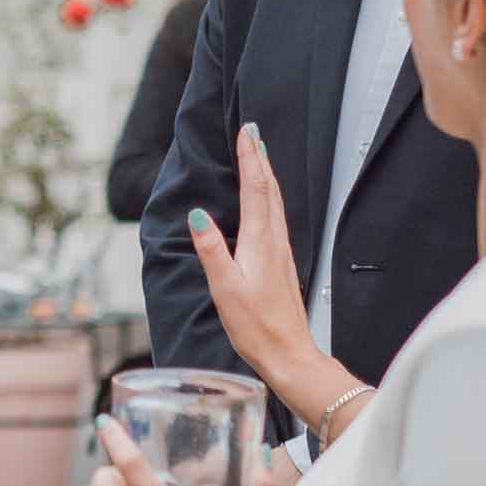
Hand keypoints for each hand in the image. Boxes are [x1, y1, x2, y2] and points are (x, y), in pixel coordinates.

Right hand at [189, 124, 313, 386]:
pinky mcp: (282, 262)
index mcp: (260, 242)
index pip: (255, 189)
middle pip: (269, 189)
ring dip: (266, 175)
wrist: (289, 354)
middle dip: (260, 158)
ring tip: (258, 155)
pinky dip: (269, 197)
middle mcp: (275, 241)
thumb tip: (197, 214)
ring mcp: (281, 251)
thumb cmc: (256, 326)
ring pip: (275, 202)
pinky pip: (275, 217)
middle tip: (252, 132)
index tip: (246, 132)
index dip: (250, 158)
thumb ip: (211, 248)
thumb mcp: (224, 287)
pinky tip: (265, 200)